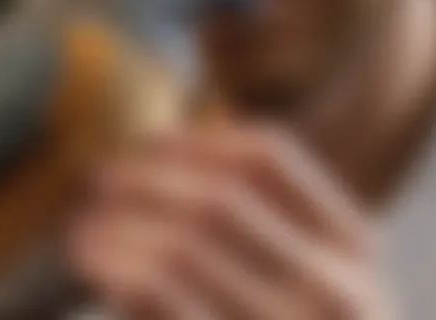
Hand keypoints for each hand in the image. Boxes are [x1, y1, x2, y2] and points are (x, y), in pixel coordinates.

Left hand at [68, 125, 392, 318]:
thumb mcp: (303, 283)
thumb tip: (158, 155)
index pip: (272, 157)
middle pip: (222, 198)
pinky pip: (164, 294)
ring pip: (186, 245)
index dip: (203, 141)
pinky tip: (92, 255)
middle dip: (149, 177)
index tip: (152, 143)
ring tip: (83, 220)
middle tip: (100, 177)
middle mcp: (337, 287)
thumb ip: (253, 224)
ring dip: (121, 221)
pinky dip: (118, 263)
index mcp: (352, 246)